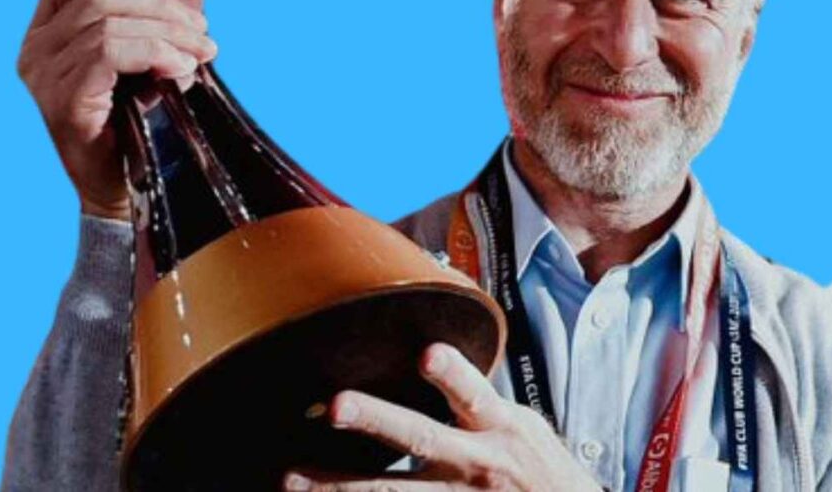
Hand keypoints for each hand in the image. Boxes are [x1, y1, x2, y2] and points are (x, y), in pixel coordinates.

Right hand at [15, 0, 216, 221]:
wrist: (124, 187)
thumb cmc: (135, 119)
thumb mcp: (154, 56)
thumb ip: (167, 16)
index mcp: (47, 31)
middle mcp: (36, 49)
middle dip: (161, 8)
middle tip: (202, 32)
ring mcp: (44, 77)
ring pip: (109, 25)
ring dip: (167, 33)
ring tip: (199, 55)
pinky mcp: (64, 102)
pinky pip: (109, 54)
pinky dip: (154, 53)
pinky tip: (180, 69)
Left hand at [282, 343, 602, 490]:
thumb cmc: (539, 472)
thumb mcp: (521, 427)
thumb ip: (475, 400)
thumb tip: (430, 355)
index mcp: (500, 427)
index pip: (475, 393)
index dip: (452, 374)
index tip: (427, 354)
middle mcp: (477, 464)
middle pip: (421, 438)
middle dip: (377, 420)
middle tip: (336, 405)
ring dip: (340, 486)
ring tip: (291, 478)